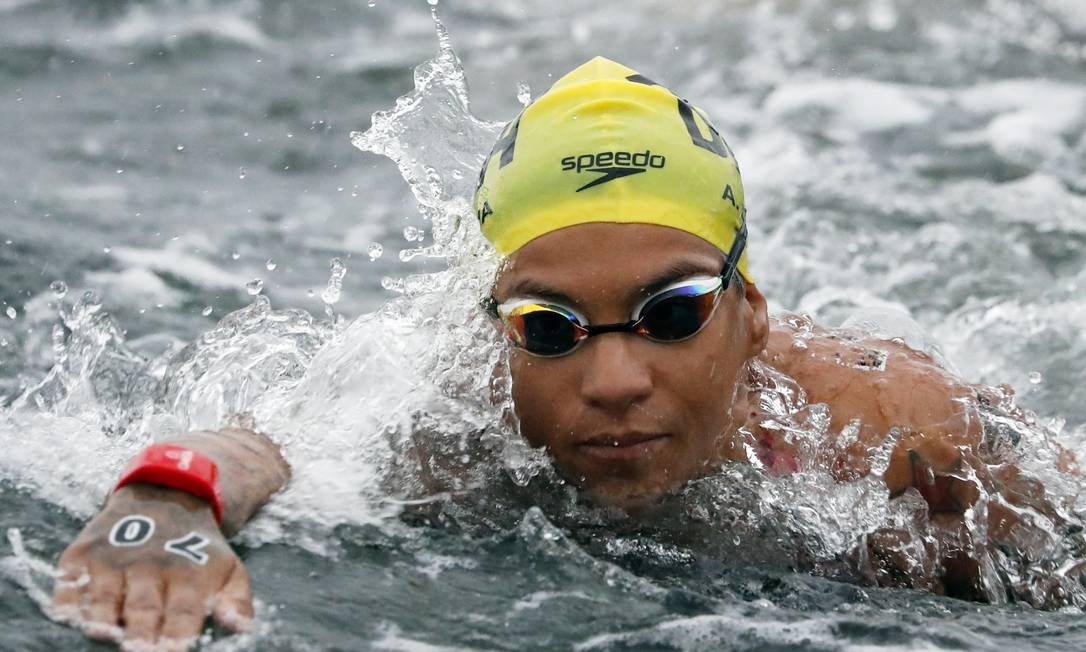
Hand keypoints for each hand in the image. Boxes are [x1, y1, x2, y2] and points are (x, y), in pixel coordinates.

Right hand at [51, 483, 252, 649]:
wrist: (165, 494)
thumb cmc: (196, 547)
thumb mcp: (228, 567)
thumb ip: (236, 601)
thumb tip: (239, 629)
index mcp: (187, 576)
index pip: (183, 612)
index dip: (178, 635)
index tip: (174, 651)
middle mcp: (149, 567)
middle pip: (143, 608)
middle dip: (140, 632)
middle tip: (137, 650)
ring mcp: (113, 559)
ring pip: (103, 596)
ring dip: (100, 616)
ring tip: (101, 632)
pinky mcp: (82, 553)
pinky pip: (67, 581)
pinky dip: (65, 597)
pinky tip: (67, 613)